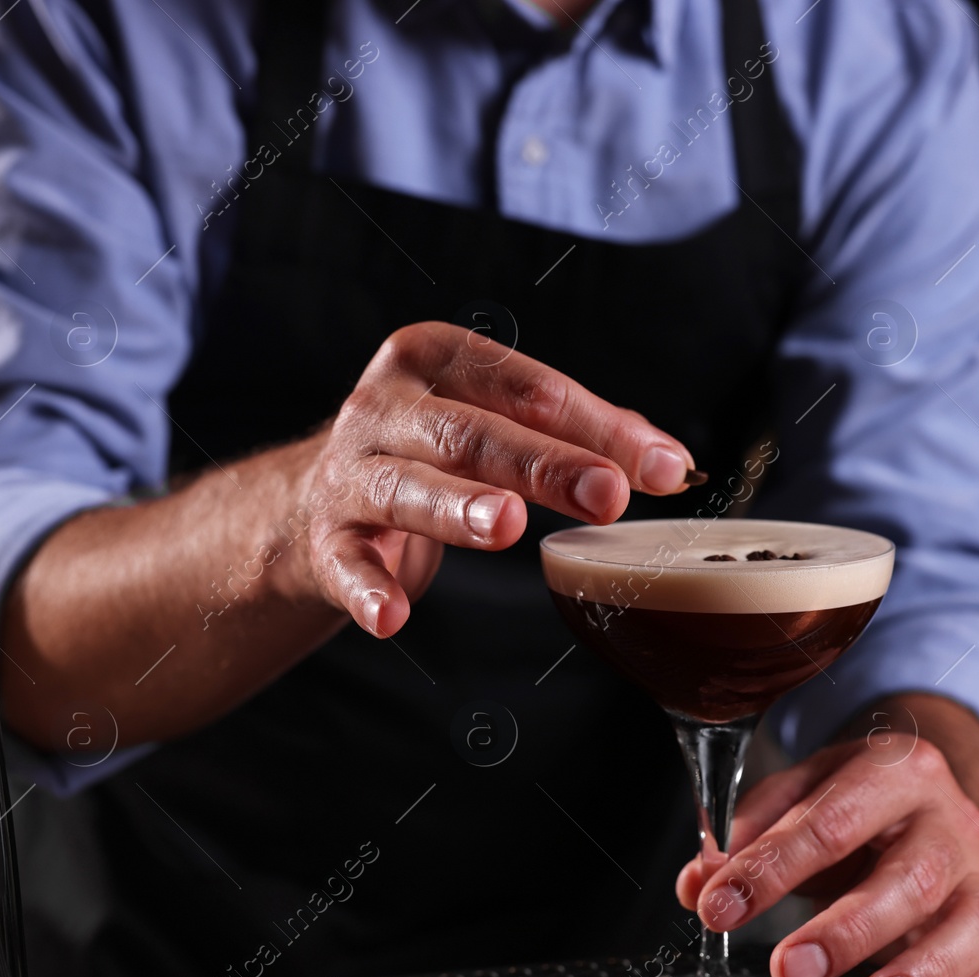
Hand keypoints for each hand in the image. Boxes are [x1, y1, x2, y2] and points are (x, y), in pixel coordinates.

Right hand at [285, 322, 696, 635]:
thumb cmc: (431, 453)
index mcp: (437, 358)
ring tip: (506, 525)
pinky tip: (393, 616)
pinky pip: (348, 565)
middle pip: (473, 433)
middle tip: (607, 496)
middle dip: (545, 463)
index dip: (601, 428)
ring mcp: (350, 472)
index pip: (531, 388)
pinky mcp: (324, 540)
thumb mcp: (495, 422)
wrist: (310, 501)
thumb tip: (668, 462)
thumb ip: (578, 434)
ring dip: (459, 507)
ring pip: (409, 488)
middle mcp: (387, 406)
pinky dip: (368, 589)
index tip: (667, 469)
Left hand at [676, 733, 978, 976]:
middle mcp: (946, 820)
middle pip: (909, 878)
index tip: (719, 907)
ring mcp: (977, 873)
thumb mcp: (800, 791)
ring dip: (921, 972)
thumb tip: (700, 884)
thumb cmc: (855, 796)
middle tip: (788, 971)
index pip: (831, 821)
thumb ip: (749, 833)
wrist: (925, 788)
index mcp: (894, 770)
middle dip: (845, 932)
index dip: (772, 868)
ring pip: (970, 924)